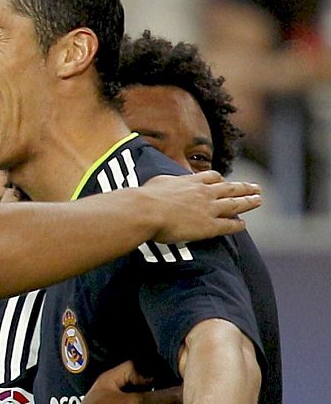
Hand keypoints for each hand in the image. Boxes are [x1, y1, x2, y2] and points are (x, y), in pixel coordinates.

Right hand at [140, 171, 260, 243]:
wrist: (146, 211)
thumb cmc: (146, 197)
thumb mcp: (158, 181)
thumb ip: (168, 182)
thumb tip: (165, 182)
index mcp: (191, 182)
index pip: (212, 178)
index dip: (220, 180)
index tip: (225, 181)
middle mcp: (204, 193)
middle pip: (230, 188)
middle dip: (244, 188)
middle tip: (256, 187)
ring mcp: (209, 209)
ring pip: (234, 204)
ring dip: (248, 202)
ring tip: (258, 200)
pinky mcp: (209, 226)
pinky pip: (228, 225)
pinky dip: (237, 225)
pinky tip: (243, 225)